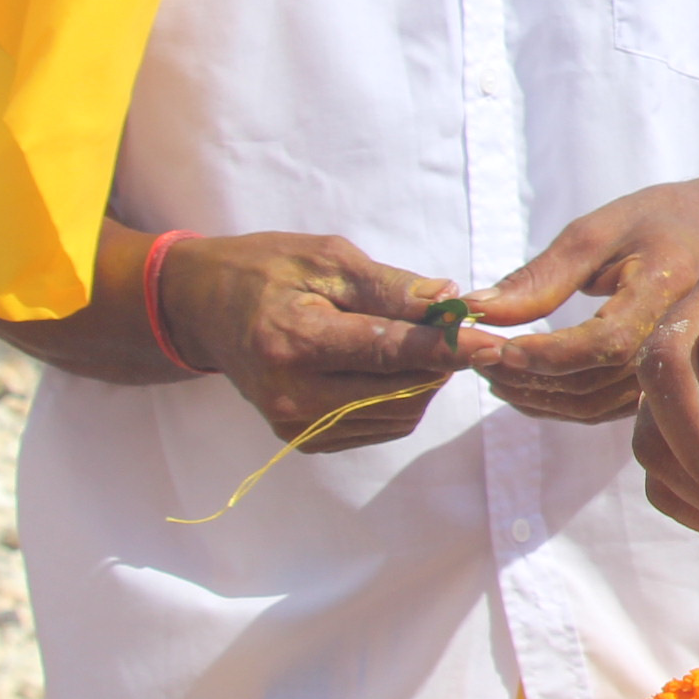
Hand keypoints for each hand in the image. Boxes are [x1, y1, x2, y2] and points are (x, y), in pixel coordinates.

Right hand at [155, 233, 497, 451]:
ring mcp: (293, 424)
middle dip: (439, 362)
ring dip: (424, 381)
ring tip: (415, 341)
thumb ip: (390, 286)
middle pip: (400, 390)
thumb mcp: (327, 260)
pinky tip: (391, 366)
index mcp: (293, 341)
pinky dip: (400, 398)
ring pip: (397, 415)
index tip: (495, 343)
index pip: (389, 352)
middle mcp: (290, 394)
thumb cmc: (267, 271)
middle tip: (454, 327)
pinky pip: (379, 426)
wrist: (203, 309)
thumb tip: (449, 300)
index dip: (448, 348)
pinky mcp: (301, 439)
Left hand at [463, 178, 698, 422]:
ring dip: (529, 395)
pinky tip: (519, 380)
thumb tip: (477, 311)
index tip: (494, 344)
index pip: (606, 343)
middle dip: (521, 376)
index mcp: (665, 294)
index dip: (547, 354)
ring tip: (489, 366)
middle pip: (590, 384)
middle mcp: (674, 343)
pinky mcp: (653, 386)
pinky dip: (549, 402)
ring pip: (587, 407)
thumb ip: (541, 277)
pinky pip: (595, 410)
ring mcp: (667, 371)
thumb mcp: (597, 231)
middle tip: (471, 353)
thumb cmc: (656, 224)